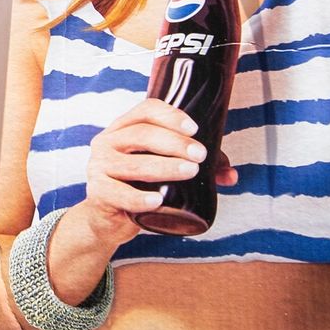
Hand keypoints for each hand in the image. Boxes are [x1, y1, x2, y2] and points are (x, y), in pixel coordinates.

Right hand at [73, 98, 230, 248]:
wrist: (107, 219)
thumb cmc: (139, 185)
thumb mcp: (162, 171)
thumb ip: (196, 167)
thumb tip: (231, 175)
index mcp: (124, 128)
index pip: (146, 110)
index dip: (171, 116)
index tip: (195, 130)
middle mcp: (108, 142)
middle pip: (142, 134)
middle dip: (175, 143)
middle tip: (200, 156)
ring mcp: (99, 167)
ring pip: (134, 164)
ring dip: (165, 167)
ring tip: (190, 172)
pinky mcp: (98, 193)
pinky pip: (119, 194)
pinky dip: (139, 197)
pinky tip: (158, 201)